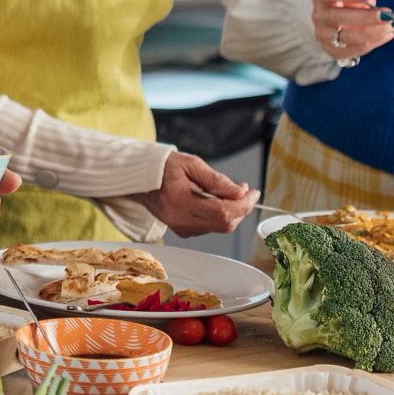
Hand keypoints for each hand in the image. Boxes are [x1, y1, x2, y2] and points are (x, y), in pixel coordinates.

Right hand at [137, 152, 256, 236]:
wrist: (140, 177)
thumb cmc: (164, 167)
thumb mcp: (191, 164)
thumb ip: (217, 180)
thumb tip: (240, 193)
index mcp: (180, 201)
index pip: (222, 211)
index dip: (243, 204)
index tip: (253, 192)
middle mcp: (180, 219)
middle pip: (224, 223)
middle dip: (240, 208)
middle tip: (243, 190)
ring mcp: (180, 227)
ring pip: (219, 227)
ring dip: (231, 211)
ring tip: (227, 192)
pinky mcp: (182, 230)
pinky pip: (209, 227)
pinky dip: (219, 215)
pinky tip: (215, 201)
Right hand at [311, 0, 393, 63]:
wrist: (347, 17)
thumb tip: (369, 1)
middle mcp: (319, 16)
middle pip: (337, 17)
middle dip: (365, 17)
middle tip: (387, 15)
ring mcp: (324, 35)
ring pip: (347, 37)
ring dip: (374, 32)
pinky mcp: (334, 51)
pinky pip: (355, 50)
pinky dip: (375, 42)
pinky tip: (389, 34)